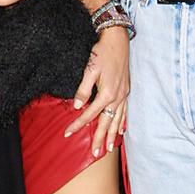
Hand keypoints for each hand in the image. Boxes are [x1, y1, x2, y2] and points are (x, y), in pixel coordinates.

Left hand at [65, 24, 129, 156]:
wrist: (118, 40)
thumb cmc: (102, 52)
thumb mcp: (90, 69)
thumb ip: (83, 89)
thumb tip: (77, 106)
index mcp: (107, 93)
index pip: (90, 114)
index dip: (78, 124)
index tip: (68, 133)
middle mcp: (117, 97)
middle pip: (107, 122)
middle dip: (100, 139)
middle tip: (95, 153)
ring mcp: (124, 95)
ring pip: (117, 120)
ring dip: (113, 135)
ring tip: (109, 148)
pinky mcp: (126, 91)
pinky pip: (125, 112)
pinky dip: (122, 123)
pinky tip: (121, 131)